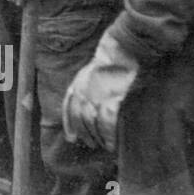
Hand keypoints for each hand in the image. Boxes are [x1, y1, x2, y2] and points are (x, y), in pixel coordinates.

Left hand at [63, 32, 138, 151]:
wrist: (125, 49)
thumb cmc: (112, 59)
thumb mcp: (90, 70)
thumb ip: (84, 85)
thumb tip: (86, 103)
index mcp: (77, 84)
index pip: (68, 109)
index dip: (69, 125)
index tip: (71, 138)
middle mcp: (83, 92)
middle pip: (80, 119)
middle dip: (84, 134)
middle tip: (91, 144)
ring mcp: (97, 96)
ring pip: (92, 124)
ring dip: (97, 138)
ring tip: (103, 146)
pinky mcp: (112, 100)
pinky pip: (107, 124)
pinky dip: (108, 136)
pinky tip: (111, 143)